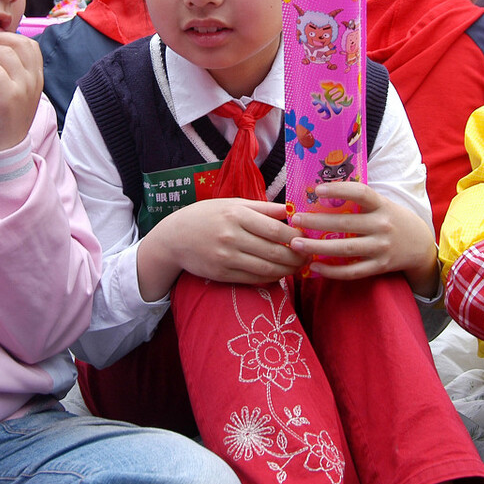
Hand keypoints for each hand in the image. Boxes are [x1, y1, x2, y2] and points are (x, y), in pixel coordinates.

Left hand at [0, 31, 42, 152]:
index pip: (30, 44)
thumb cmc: (4, 120)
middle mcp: (34, 81)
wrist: (2, 151)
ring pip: (4, 53)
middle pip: (19, 43)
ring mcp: (22, 89)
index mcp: (37, 78)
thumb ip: (15, 73)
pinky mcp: (7, 98)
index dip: (9, 39)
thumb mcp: (17, 94)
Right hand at [137, 198, 305, 300]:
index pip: (277, 229)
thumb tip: (292, 211)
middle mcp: (232, 236)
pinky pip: (254, 279)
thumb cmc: (207, 216)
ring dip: (288, 270)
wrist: (174, 238)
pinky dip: (271, 278)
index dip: (297, 238)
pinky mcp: (222, 274)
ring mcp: (226, 257)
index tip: (308, 239)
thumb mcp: (233, 203)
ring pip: (267, 268)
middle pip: (275, 251)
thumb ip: (263, 207)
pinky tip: (279, 273)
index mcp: (237, 214)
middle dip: (298, 257)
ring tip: (298, 267)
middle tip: (309, 257)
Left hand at [287, 181, 437, 294]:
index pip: (361, 193)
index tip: (317, 189)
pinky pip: (353, 271)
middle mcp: (382, 225)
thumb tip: (320, 193)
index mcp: (381, 205)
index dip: (339, 190)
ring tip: (296, 244)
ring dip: (318, 248)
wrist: (420, 246)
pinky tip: (314, 267)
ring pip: (345, 249)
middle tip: (295, 220)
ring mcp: (381, 248)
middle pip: (345, 224)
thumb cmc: (392, 219)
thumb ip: (359, 201)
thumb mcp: (382, 204)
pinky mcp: (380, 266)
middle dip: (316, 222)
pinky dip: (333, 271)